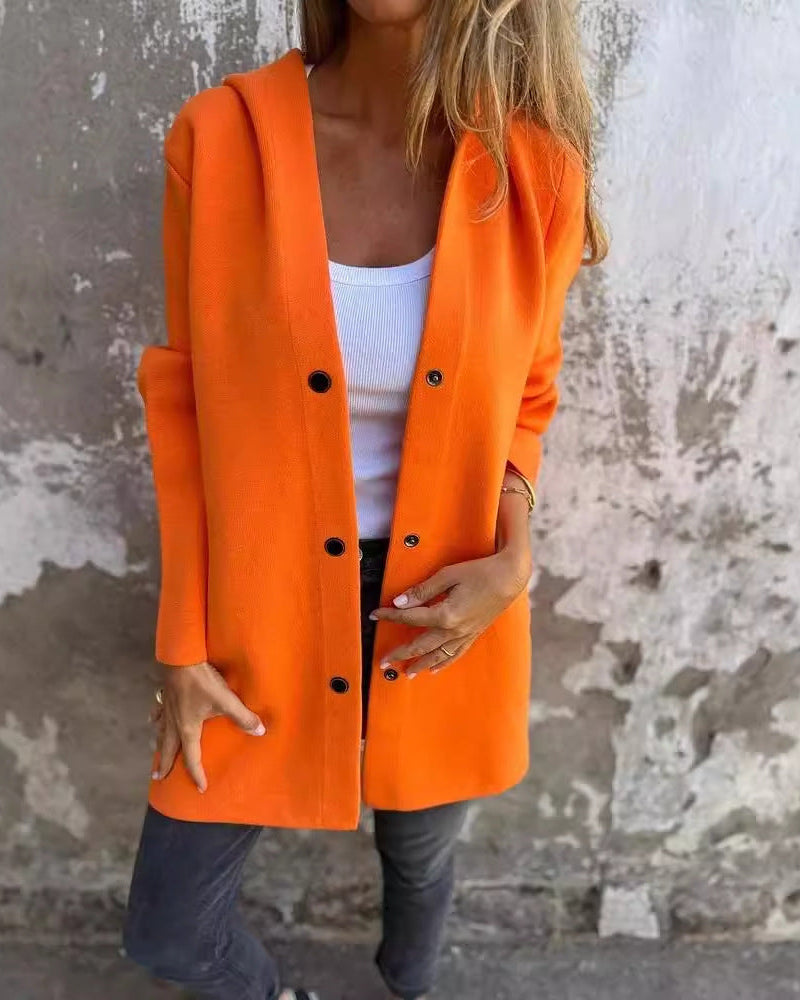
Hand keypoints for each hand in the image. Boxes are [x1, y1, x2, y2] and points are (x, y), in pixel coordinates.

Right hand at [149, 661, 265, 791]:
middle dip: (165, 764)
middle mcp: (174, 723)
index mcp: (188, 729)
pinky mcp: (166, 695)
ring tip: (156, 752)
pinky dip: (156, 719)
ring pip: (161, 732)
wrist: (181, 658)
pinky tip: (153, 719)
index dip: (197, 774)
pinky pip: (158, 712)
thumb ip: (243, 717)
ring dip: (159, 744)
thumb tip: (260, 731)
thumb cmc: (202, 682)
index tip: (201, 788)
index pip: (192, 758)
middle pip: (168, 749)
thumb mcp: (226, 700)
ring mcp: (167, 709)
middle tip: (158, 778)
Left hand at [368, 544, 531, 677]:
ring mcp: (465, 634)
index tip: (376, 614)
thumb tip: (400, 601)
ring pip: (437, 655)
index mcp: (445, 614)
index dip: (390, 615)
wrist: (510, 577)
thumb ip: (423, 590)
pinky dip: (442, 663)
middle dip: (400, 654)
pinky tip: (434, 669)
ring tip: (406, 674)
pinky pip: (455, 654)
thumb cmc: (480, 572)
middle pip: (420, 645)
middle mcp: (454, 630)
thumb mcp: (448, 575)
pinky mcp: (473, 634)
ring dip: (420, 665)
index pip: (410, 617)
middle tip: (383, 661)